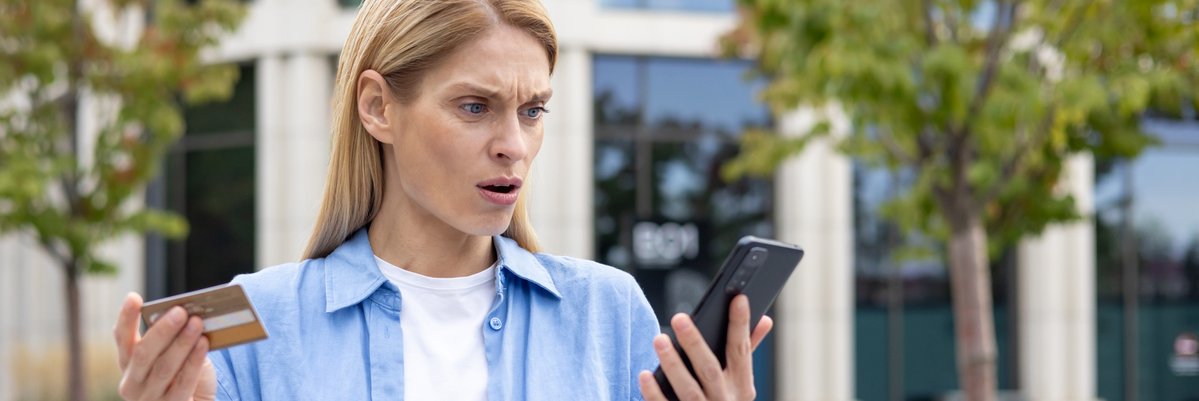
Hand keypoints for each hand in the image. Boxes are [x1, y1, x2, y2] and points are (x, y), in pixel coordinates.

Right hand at [113, 293, 216, 400]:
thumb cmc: (182, 376)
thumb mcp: (173, 355)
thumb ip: (172, 339)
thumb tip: (186, 312)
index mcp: (128, 364)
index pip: (122, 339)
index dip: (126, 318)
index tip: (133, 298)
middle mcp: (132, 383)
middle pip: (143, 354)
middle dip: (162, 330)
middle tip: (180, 311)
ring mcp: (148, 398)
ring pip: (163, 368)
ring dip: (182, 343)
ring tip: (197, 323)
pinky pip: (183, 382)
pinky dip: (194, 361)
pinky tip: (204, 343)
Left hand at [638, 295, 772, 400]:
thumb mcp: (741, 382)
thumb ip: (747, 350)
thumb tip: (765, 320)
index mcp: (742, 385)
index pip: (741, 350)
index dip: (741, 324)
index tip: (738, 299)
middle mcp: (725, 400)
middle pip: (710, 369)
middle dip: (695, 343)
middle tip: (679, 318)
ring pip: (688, 389)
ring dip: (673, 364)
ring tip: (659, 340)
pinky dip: (654, 393)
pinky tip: (645, 375)